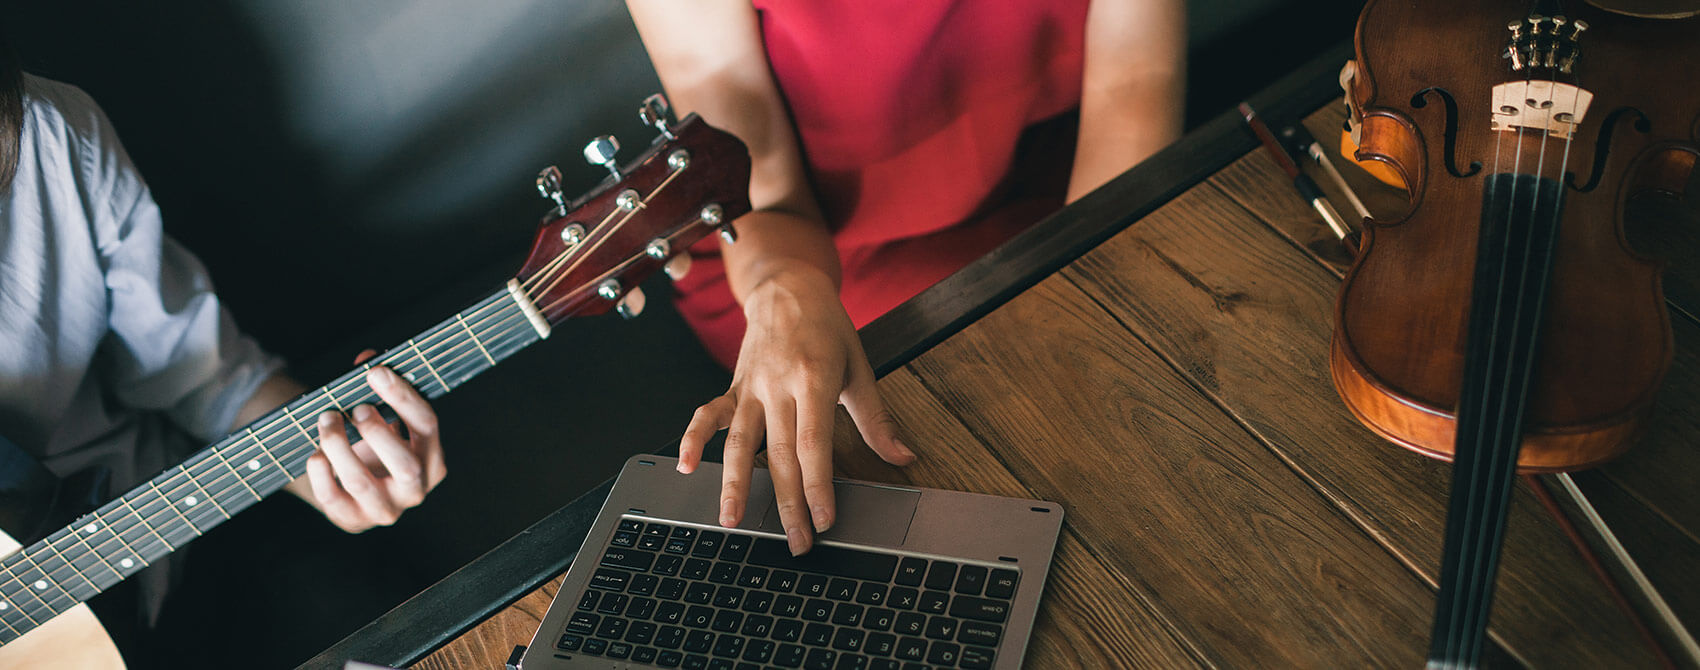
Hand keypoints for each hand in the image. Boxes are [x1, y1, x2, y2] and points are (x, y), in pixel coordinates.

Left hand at [302, 351, 446, 532]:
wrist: (352, 485)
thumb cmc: (375, 444)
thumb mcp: (384, 417)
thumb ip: (380, 387)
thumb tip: (366, 358)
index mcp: (433, 459)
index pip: (427, 426)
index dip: (402, 396)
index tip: (376, 373)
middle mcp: (416, 489)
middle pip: (405, 466)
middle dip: (377, 433)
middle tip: (357, 408)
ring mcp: (385, 509)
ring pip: (362, 483)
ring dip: (340, 447)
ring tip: (327, 419)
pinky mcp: (353, 520)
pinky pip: (333, 499)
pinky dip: (320, 473)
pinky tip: (315, 453)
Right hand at [679, 264, 914, 554]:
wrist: (788, 288)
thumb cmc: (827, 328)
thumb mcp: (859, 367)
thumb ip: (877, 419)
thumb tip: (902, 457)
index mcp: (815, 379)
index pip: (815, 444)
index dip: (818, 485)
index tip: (824, 519)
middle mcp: (779, 385)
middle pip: (781, 454)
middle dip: (788, 502)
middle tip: (796, 541)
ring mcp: (751, 387)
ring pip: (740, 442)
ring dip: (734, 483)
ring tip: (732, 520)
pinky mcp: (733, 387)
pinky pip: (708, 414)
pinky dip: (693, 438)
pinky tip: (685, 467)